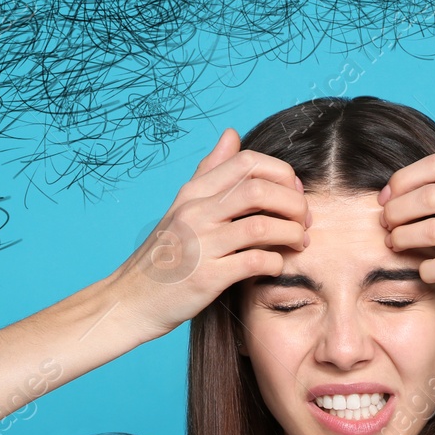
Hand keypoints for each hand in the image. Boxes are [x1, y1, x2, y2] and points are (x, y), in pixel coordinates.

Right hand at [112, 127, 310, 340]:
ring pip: (262, 225)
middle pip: (260, 189)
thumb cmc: (164, 256)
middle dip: (294, 202)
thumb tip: (232, 134)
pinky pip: (254, 262)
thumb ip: (210, 172)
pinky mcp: (206, 278)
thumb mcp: (182, 208)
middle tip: (304, 220)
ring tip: (299, 242)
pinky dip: (275, 262)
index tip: (294, 192)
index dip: (281, 173)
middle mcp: (195, 213)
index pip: (247, 162)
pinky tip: (277, 266)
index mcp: (193, 193)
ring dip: (291, 233)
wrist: (130, 301)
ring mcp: (200, 245)